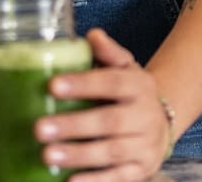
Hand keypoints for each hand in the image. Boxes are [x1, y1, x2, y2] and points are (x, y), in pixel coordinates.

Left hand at [36, 29, 175, 180]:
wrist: (163, 121)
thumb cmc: (131, 93)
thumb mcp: (126, 68)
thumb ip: (109, 53)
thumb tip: (92, 35)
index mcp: (139, 86)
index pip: (112, 82)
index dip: (83, 84)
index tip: (52, 85)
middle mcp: (146, 116)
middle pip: (109, 121)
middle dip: (73, 125)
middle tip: (39, 128)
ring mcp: (145, 145)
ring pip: (112, 152)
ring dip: (78, 155)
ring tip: (47, 155)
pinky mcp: (141, 170)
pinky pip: (118, 177)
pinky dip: (94, 181)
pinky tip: (69, 181)